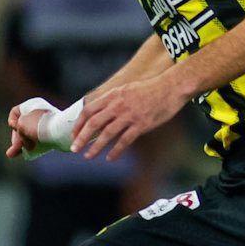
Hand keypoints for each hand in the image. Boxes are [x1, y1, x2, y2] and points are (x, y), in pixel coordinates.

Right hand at [7, 96, 82, 158]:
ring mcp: (46, 123)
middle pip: (23, 126)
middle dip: (16, 139)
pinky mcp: (53, 133)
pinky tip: (28, 154)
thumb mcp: (21, 126)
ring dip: (22, 145)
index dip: (12, 122)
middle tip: (11, 150)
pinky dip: (33, 146)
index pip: (15, 112)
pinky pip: (40, 140)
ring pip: (31, 135)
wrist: (60, 131)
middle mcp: (39, 112)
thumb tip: (27, 145)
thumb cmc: (39, 125)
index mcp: (32, 105)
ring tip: (12, 154)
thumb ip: (19, 134)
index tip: (15, 128)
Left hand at [73, 74, 188, 161]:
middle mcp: (118, 105)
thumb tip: (101, 113)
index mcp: (112, 96)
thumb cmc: (150, 89)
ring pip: (107, 133)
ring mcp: (129, 115)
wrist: (170, 87)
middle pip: (93, 123)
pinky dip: (116, 150)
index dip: (78, 124)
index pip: (88, 110)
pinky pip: (125, 140)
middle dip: (81, 137)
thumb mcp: (126, 90)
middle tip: (75, 149)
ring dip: (95, 147)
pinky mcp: (141, 124)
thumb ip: (113, 101)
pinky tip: (110, 158)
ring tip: (88, 156)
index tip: (74, 134)